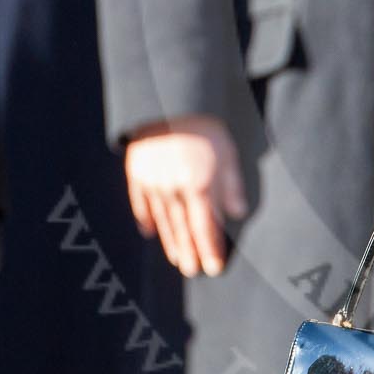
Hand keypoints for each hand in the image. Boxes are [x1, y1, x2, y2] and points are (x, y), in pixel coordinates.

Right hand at [125, 114, 246, 277]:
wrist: (166, 102)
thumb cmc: (204, 125)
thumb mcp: (228, 151)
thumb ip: (232, 185)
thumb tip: (237, 214)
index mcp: (198, 186)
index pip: (205, 228)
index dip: (210, 250)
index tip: (214, 268)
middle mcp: (173, 190)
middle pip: (182, 229)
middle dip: (189, 252)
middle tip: (193, 271)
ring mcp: (152, 184)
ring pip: (162, 221)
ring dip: (170, 242)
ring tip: (176, 259)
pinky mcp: (136, 173)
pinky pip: (140, 204)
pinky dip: (146, 220)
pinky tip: (150, 232)